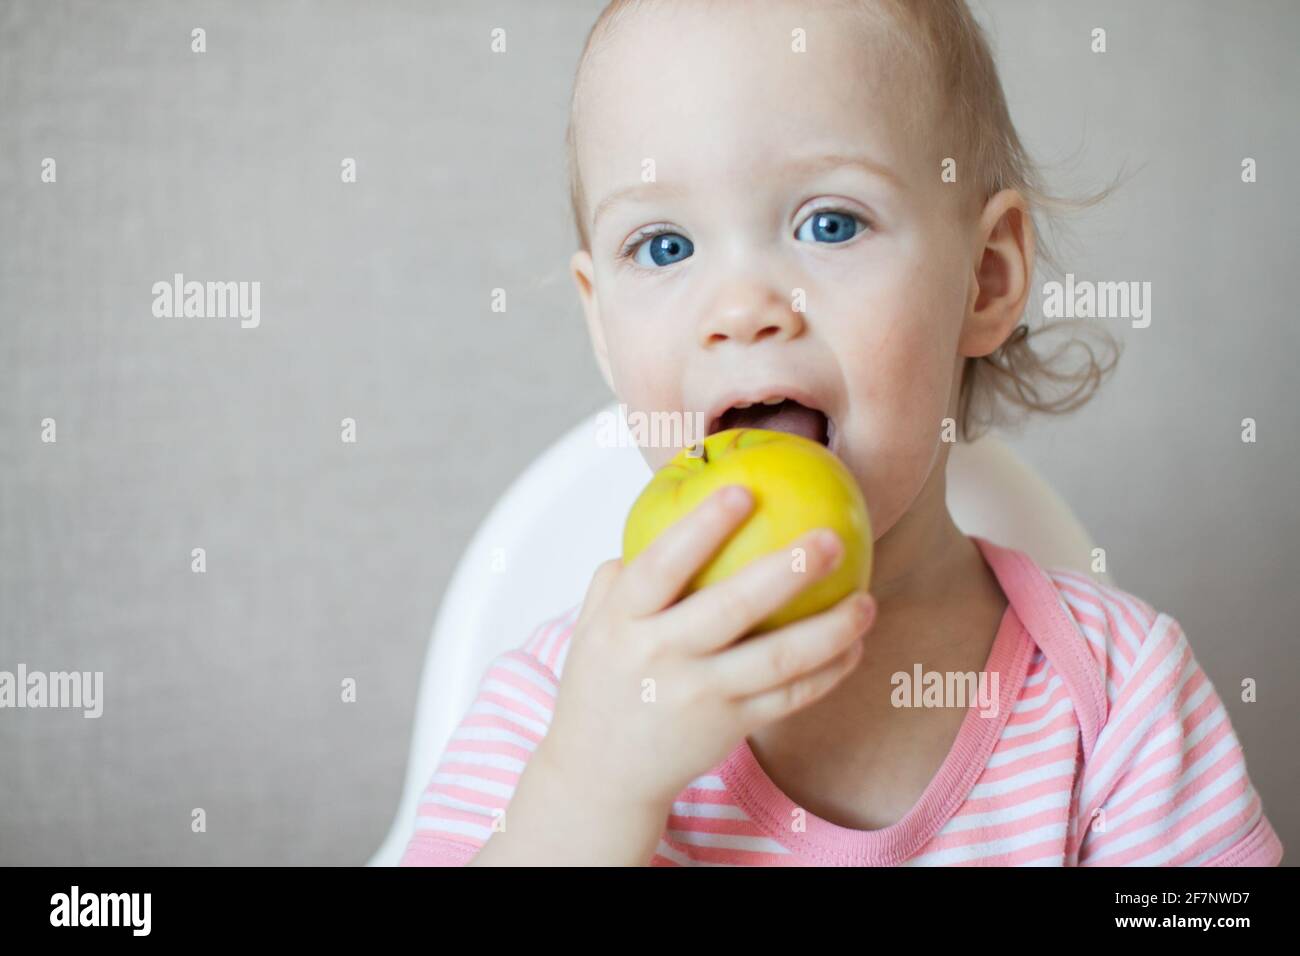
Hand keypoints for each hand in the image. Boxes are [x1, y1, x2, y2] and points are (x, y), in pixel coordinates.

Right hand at [539, 484, 876, 811]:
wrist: (601, 776)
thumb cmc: (603, 683)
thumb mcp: (594, 626)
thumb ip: (622, 575)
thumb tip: (667, 516)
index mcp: (622, 621)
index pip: (661, 566)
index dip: (701, 528)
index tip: (743, 491)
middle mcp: (660, 657)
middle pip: (732, 609)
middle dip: (788, 571)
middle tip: (833, 538)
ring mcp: (698, 696)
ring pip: (776, 659)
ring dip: (829, 630)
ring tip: (866, 601)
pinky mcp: (729, 728)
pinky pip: (788, 697)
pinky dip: (827, 672)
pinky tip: (854, 646)